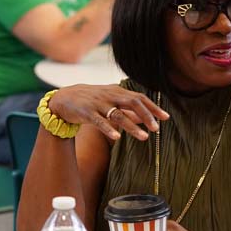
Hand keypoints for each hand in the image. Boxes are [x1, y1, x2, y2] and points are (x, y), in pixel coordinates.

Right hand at [48, 85, 167, 140]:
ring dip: (132, 126)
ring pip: (118, 115)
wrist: (64, 98)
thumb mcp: (111, 101)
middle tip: (157, 128)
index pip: (139, 98)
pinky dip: (108, 129)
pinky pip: (99, 122)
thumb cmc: (91, 100)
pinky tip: (117, 138)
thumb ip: (128, 109)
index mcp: (117, 92)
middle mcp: (110, 96)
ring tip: (144, 137)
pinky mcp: (87, 113)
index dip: (153, 107)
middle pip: (132, 102)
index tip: (166, 117)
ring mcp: (98, 104)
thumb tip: (146, 118)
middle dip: (146, 115)